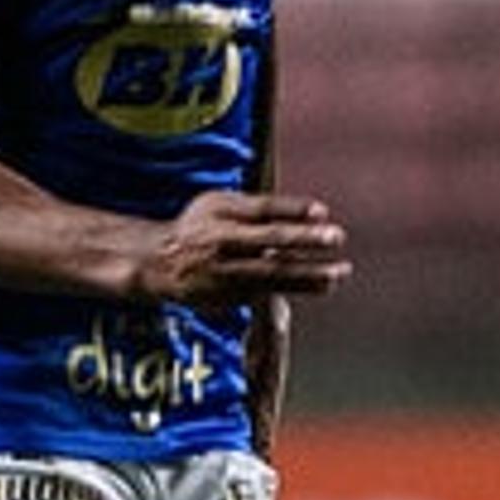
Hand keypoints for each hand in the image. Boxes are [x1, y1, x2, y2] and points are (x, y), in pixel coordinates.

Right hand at [139, 190, 351, 304]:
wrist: (160, 263)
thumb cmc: (200, 226)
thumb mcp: (218, 204)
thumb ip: (256, 207)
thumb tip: (308, 211)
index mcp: (221, 212)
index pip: (262, 208)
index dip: (293, 208)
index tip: (323, 211)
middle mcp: (224, 241)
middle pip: (270, 240)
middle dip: (305, 239)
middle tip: (337, 236)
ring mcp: (227, 271)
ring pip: (274, 273)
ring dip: (310, 274)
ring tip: (339, 273)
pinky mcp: (230, 295)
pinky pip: (268, 290)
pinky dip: (297, 287)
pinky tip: (323, 285)